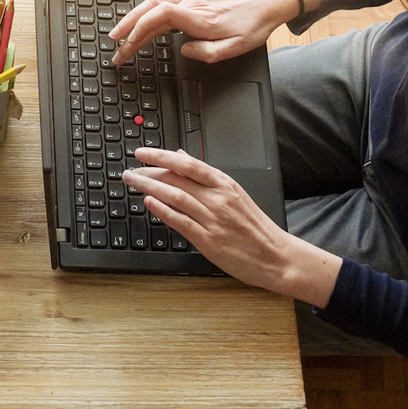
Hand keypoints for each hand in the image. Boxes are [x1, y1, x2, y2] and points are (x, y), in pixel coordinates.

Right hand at [109, 0, 294, 64]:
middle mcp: (191, 3)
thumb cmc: (252, 24)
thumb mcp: (234, 49)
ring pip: (152, 0)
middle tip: (117, 49)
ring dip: (131, 15)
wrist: (266, 2)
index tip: (130, 44)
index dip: (140, 29)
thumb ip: (206, 53)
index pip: (160, 17)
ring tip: (118, 31)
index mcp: (199, 18)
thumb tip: (184, 50)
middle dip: (129, 30)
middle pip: (150, 11)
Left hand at [123, 147, 339, 306]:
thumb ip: (207, 176)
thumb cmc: (255, 227)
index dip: (163, 156)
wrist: (277, 256)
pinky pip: (181, 222)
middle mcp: (218, 198)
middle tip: (130, 170)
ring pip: (176, 196)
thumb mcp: (234, 193)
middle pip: (177, 179)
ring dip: (150, 187)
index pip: (188, 164)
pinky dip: (163, 211)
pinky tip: (149, 204)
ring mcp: (213, 219)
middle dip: (149, 172)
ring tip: (132, 182)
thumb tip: (184, 157)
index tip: (143, 152)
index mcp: (225, 185)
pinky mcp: (209, 240)